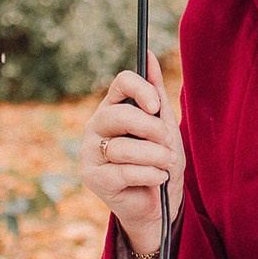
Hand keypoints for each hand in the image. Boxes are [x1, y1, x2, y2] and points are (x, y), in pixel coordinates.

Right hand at [80, 55, 181, 258]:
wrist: (158, 204)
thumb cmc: (159, 160)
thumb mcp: (163, 125)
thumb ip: (156, 94)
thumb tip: (149, 55)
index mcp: (112, 107)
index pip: (121, 81)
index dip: (142, 90)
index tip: (157, 107)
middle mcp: (95, 126)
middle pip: (120, 114)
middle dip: (152, 130)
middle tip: (167, 143)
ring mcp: (90, 153)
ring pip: (125, 147)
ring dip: (156, 157)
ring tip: (167, 164)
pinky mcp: (93, 178)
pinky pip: (124, 171)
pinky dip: (150, 174)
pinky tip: (158, 178)